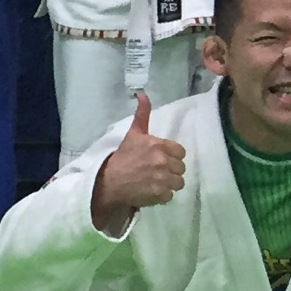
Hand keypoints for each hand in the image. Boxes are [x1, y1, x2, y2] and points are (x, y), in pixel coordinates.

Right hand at [89, 93, 187, 234]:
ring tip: (157, 182)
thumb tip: (143, 94)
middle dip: (171, 170)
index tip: (161, 159)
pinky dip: (163, 195)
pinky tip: (152, 191)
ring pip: (179, 182)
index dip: (172, 156)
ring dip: (169, 183)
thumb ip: (142, 114)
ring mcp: (162, 179)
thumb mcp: (133, 133)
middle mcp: (162, 161)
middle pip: (181, 168)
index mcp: (158, 145)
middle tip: (157, 171)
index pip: (181, 152)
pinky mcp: (160, 194)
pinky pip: (171, 195)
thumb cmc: (122, 157)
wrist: (109, 182)